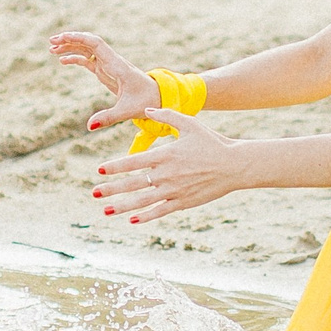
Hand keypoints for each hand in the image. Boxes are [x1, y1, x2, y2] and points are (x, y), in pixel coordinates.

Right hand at [49, 31, 158, 131]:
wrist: (157, 97)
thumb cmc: (145, 101)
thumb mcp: (127, 111)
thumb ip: (108, 117)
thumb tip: (89, 126)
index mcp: (117, 65)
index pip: (96, 44)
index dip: (78, 38)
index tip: (62, 38)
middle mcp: (112, 61)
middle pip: (89, 42)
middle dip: (70, 39)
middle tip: (51, 41)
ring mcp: (108, 65)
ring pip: (87, 49)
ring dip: (70, 46)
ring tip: (51, 48)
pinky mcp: (106, 71)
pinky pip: (88, 60)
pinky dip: (75, 58)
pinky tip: (62, 61)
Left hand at [91, 111, 239, 222]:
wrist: (234, 164)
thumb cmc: (211, 142)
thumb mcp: (189, 124)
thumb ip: (165, 116)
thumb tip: (145, 110)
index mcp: (166, 155)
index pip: (134, 162)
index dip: (116, 167)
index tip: (101, 170)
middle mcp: (167, 174)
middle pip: (133, 184)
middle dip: (112, 189)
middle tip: (95, 192)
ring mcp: (175, 190)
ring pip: (143, 201)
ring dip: (123, 207)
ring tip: (106, 210)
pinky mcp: (183, 202)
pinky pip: (161, 211)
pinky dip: (146, 216)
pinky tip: (132, 220)